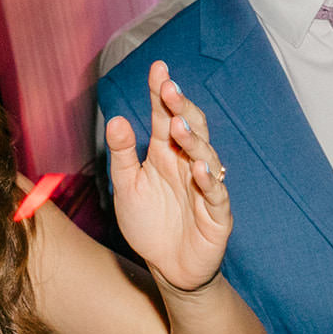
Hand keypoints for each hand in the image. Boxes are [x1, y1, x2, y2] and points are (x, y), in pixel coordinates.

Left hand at [106, 60, 230, 291]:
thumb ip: (122, 154)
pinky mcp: (216, 215)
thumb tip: (116, 119)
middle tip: (169, 87)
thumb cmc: (148, 222)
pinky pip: (216, 195)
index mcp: (164, 154)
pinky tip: (198, 168)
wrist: (166, 266)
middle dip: (180, 107)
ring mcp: (204, 188)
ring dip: (193, 140)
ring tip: (178, 123)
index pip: (164, 116)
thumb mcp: (127, 186)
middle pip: (189, 129)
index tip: (158, 66)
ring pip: (205, 157)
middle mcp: (187, 165)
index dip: (162, 93)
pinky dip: (208, 181)